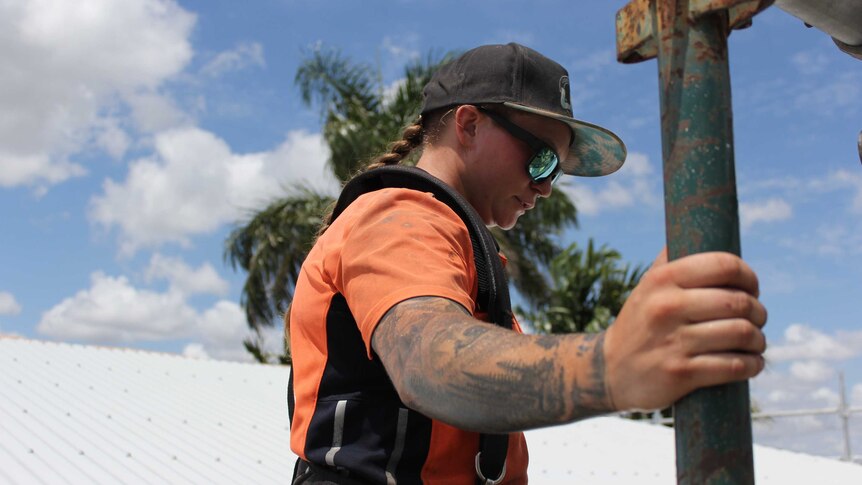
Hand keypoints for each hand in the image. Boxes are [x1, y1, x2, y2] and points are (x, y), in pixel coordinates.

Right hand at [603, 248, 766, 410]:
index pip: (723, 265)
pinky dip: (752, 364)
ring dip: (758, 340)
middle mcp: (667, 307)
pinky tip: (752, 362)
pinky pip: (735, 366)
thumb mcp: (648, 287)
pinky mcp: (681, 374)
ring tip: (756, 341)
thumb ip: (672, 261)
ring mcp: (673, 342)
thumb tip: (700, 228)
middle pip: (738, 302)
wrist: (611, 371)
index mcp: (663, 280)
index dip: (748, 276)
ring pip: (742, 334)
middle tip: (758, 318)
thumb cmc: (641, 322)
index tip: (751, 287)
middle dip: (758, 311)